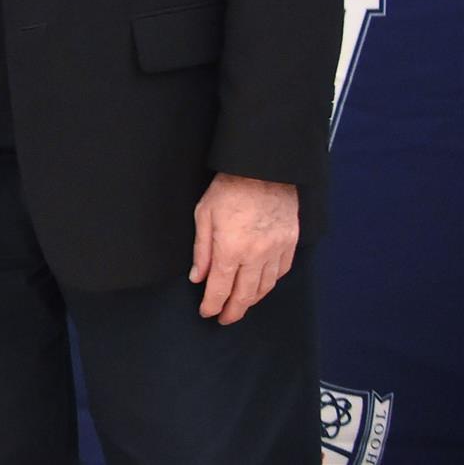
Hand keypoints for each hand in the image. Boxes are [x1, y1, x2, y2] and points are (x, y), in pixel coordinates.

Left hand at [190, 173, 298, 324]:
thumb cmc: (228, 189)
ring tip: (241, 306)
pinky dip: (270, 284)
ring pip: (265, 287)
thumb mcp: (203, 215)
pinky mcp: (291, 244)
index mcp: (230, 249)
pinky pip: (281, 273)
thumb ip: (201, 250)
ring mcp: (277, 251)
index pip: (220, 288)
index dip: (213, 305)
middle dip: (234, 310)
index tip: (207, 313)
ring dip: (252, 300)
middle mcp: (256, 255)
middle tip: (225, 319)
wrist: (264, 170)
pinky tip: (261, 287)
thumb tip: (197, 277)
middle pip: (245, 294)